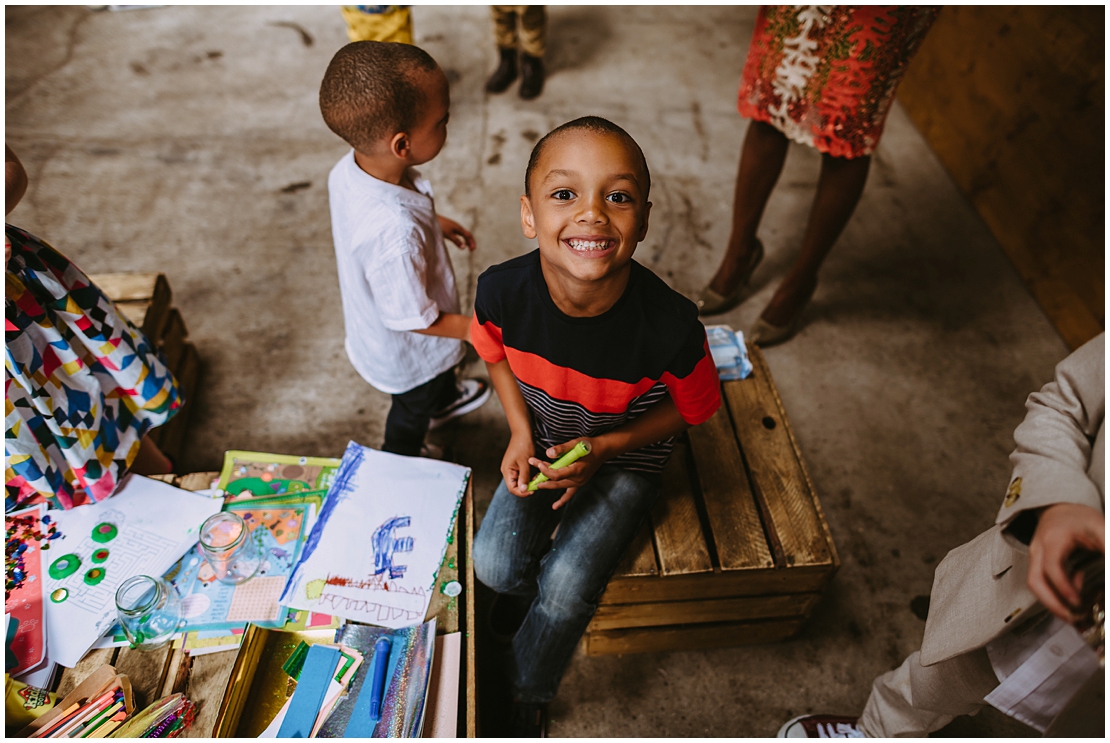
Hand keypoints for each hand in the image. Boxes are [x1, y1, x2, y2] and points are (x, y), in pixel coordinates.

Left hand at [438, 215, 475, 250]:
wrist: (431, 218)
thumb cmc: (440, 226)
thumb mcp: (449, 235)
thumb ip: (456, 241)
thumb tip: (464, 247)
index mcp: (459, 228)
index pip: (468, 235)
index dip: (472, 242)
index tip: (473, 249)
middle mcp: (457, 227)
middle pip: (467, 234)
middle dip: (470, 242)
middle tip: (472, 249)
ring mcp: (453, 227)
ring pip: (462, 234)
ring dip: (466, 240)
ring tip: (467, 246)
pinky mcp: (449, 228)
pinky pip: (458, 234)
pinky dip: (461, 238)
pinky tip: (458, 241)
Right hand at [501, 432, 534, 496]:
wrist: (523, 432)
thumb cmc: (523, 445)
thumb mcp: (525, 462)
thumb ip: (524, 477)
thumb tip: (523, 490)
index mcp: (507, 471)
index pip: (512, 489)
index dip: (522, 492)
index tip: (533, 491)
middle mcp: (508, 471)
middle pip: (516, 486)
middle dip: (527, 487)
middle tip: (537, 484)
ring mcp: (512, 468)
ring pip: (520, 481)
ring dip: (529, 481)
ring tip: (538, 478)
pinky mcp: (517, 465)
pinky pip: (523, 475)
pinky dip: (530, 476)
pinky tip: (537, 473)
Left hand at [529, 438, 604, 509]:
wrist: (602, 450)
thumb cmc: (589, 445)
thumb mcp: (575, 443)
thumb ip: (561, 449)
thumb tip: (548, 453)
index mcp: (577, 470)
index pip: (557, 474)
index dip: (545, 471)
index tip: (537, 463)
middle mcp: (578, 479)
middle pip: (555, 481)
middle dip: (542, 478)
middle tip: (531, 476)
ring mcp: (579, 483)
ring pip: (559, 486)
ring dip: (547, 484)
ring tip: (535, 483)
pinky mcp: (579, 483)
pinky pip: (569, 494)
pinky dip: (562, 500)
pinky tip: (554, 506)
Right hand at [1027, 503, 1103, 620]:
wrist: (1059, 509)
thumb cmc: (1078, 517)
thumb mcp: (1099, 526)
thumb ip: (1107, 546)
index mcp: (1053, 539)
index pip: (1051, 567)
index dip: (1063, 587)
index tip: (1078, 602)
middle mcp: (1039, 549)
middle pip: (1035, 580)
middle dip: (1052, 604)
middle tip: (1072, 618)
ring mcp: (1035, 556)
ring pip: (1035, 584)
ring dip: (1053, 603)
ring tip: (1074, 615)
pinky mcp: (1037, 563)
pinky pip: (1041, 582)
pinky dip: (1056, 594)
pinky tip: (1075, 594)